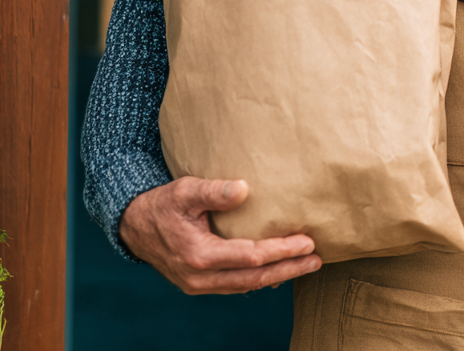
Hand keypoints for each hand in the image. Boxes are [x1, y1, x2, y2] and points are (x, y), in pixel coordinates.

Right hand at [119, 177, 321, 293]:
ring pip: (246, 286)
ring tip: (306, 265)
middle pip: (253, 278)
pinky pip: (235, 285)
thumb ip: (213, 191)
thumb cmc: (163, 204)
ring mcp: (200, 284)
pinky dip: (259, 279)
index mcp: (199, 255)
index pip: (250, 257)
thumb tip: (244, 188)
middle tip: (316, 260)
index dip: (280, 251)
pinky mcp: (201, 283)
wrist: (135, 226)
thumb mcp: (185, 190)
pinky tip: (278, 271)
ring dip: (278, 276)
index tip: (306, 242)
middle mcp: (200, 277)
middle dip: (288, 269)